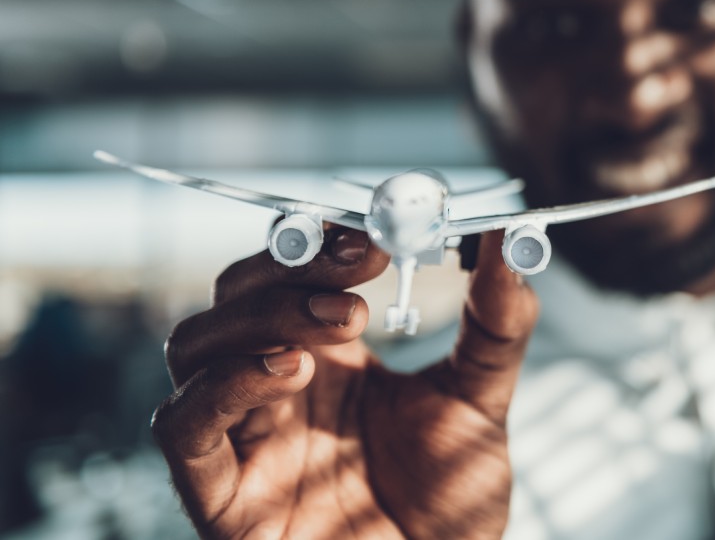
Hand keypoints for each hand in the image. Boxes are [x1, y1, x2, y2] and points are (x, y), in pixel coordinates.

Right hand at [151, 228, 538, 538]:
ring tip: (344, 323)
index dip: (319, 241)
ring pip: (195, 348)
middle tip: (364, 266)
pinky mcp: (222, 497)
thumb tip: (513, 241)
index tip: (377, 232)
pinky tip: (288, 370)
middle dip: (291, 266)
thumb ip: (496, 324)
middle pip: (234, 296)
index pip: (288, 273)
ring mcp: (244, 439)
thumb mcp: (481, 400)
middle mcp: (276, 389)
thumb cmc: (451, 500)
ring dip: (261, 316)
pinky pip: (182, 428)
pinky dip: (222, 387)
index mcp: (326, 357)